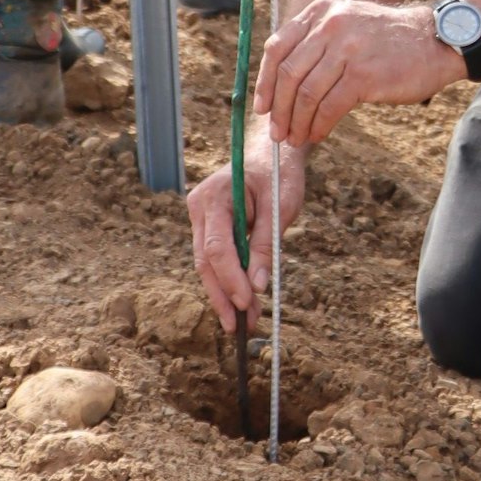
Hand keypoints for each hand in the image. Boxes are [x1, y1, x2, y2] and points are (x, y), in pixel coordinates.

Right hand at [188, 125, 307, 330]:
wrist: (271, 154)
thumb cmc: (278, 176)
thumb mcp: (280, 207)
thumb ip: (266, 245)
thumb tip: (259, 286)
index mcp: (215, 196)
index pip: (217, 247)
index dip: (231, 279)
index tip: (247, 304)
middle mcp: (199, 206)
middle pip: (206, 261)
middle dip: (223, 295)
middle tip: (240, 327)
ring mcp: (199, 216)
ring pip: (207, 263)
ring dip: (224, 293)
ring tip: (244, 321)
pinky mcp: (206, 225)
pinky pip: (213, 257)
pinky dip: (227, 279)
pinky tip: (240, 301)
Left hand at [258, 0, 460, 149]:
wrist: (436, 40)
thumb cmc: (388, 41)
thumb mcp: (348, 23)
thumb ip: (316, 42)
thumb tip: (280, 85)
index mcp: (321, 10)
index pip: (278, 47)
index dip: (265, 81)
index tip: (263, 106)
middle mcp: (330, 24)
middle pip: (289, 73)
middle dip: (279, 109)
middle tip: (278, 132)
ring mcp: (347, 48)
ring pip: (306, 93)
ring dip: (297, 122)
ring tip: (296, 138)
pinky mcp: (363, 75)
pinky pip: (329, 106)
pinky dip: (318, 125)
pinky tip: (318, 134)